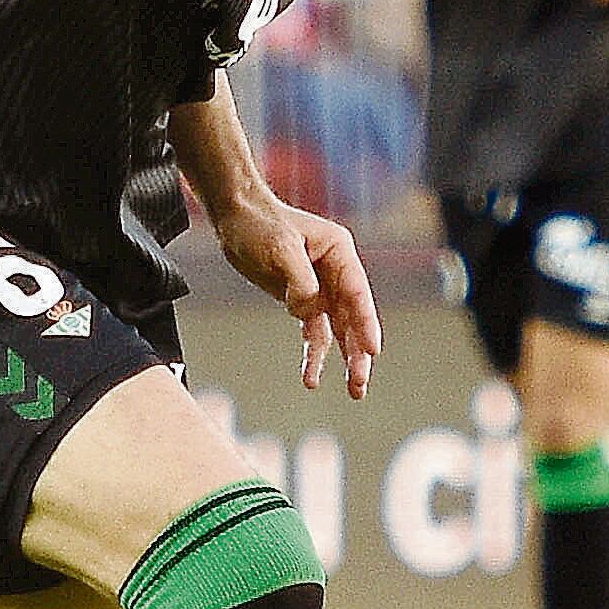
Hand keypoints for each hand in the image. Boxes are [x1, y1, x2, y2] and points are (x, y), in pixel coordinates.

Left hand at [216, 187, 380, 397]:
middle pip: (353, 317)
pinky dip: (314, 355)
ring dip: (345, 359)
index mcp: (339, 252)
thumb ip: (300, 282)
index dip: (366, 323)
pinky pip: (314, 332)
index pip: (357, 293)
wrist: (235, 217)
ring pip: (339, 330)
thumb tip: (309, 312)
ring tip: (355, 391)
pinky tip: (313, 378)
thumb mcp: (280, 249)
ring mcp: (321, 288)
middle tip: (360, 384)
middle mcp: (336, 272)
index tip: (372, 350)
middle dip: (359, 352)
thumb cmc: (260, 223)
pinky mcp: (302, 300)